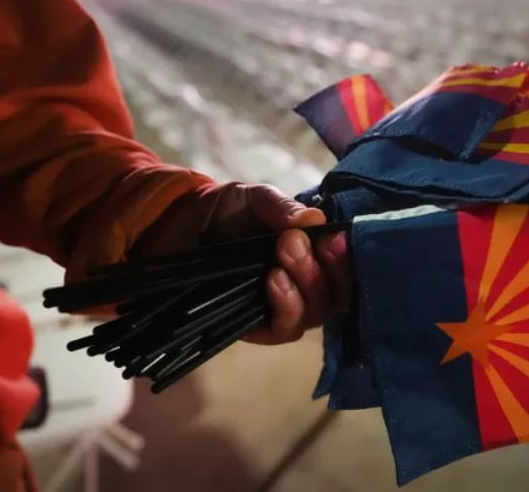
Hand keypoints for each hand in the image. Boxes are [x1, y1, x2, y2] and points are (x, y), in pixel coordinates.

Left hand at [134, 183, 351, 344]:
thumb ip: (282, 207)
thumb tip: (315, 221)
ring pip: (315, 314)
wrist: (179, 228)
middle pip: (338, 295)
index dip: (348, 258)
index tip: (334, 238)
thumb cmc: (227, 211)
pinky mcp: (257, 327)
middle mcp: (308, 285)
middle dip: (325, 271)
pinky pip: (284, 330)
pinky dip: (285, 308)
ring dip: (305, 287)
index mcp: (317, 254)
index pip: (348, 267)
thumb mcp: (256, 199)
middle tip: (293, 242)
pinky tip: (272, 282)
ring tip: (279, 261)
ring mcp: (284, 307)